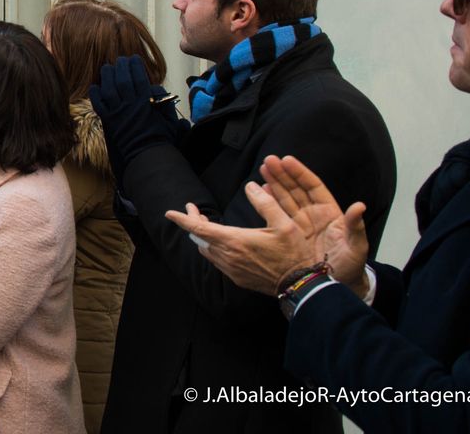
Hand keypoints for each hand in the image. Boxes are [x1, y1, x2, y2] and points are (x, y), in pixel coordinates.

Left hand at [88, 56, 184, 179]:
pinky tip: (95, 87)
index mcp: (146, 102)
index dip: (135, 66)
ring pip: (109, 89)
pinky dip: (96, 95)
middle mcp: (130, 105)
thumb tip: (158, 92)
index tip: (133, 58)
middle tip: (120, 60)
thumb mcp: (169, 120)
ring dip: (107, 76)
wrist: (147, 158)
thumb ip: (165, 104)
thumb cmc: (161, 140)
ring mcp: (117, 113)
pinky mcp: (108, 122)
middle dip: (121, 67)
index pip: (139, 78)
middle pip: (123, 80)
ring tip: (107, 68)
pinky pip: (99, 105)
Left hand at [163, 155, 369, 295]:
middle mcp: (227, 256)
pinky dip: (214, 248)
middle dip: (194, 223)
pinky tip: (223, 243)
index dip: (182, 219)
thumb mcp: (284, 223)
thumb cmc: (294, 253)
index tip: (169, 213)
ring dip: (204, 237)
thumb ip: (265, 203)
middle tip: (194, 211)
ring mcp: (231, 270)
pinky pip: (217, 261)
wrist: (300, 284)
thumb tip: (250, 185)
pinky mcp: (237, 278)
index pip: (198, 229)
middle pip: (200, 238)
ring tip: (207, 224)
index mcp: (234, 241)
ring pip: (207, 250)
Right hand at [259, 155, 369, 291]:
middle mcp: (314, 214)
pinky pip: (279, 214)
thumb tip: (359, 207)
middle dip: (283, 174)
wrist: (334, 286)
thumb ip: (356, 227)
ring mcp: (301, 224)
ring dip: (274, 183)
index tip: (287, 160)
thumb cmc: (350, 266)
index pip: (313, 187)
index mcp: (330, 213)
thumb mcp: (356, 247)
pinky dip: (270, 201)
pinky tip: (262, 191)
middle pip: (296, 189)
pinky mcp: (290, 234)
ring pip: (286, 198)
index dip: (300, 173)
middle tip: (268, 160)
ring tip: (263, 169)